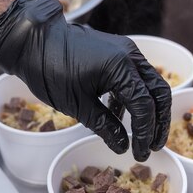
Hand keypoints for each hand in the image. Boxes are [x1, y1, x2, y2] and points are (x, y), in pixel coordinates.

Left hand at [0, 0, 171, 160]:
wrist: (33, 40)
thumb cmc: (51, 69)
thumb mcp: (78, 105)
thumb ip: (104, 126)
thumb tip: (123, 146)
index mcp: (122, 67)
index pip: (145, 105)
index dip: (145, 132)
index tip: (140, 153)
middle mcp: (130, 56)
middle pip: (159, 92)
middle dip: (158, 122)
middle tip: (153, 146)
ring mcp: (125, 52)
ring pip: (150, 85)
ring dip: (149, 111)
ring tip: (142, 136)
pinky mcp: (117, 53)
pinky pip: (135, 78)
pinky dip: (134, 99)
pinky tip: (121, 117)